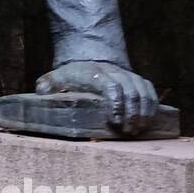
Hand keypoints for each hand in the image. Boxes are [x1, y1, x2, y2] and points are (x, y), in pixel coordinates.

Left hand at [35, 61, 158, 135]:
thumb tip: (41, 90)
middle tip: (127, 132)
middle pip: (130, 91)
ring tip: (137, 130)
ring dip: (143, 112)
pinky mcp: (138, 80)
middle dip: (131, 113)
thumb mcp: (58, 77)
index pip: (111, 86)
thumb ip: (49, 83)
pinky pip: (150, 91)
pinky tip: (148, 121)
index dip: (116, 104)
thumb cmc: (73, 75)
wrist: (90, 60)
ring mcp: (128, 75)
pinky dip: (152, 106)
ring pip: (143, 91)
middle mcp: (115, 72)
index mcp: (96, 72)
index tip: (114, 121)